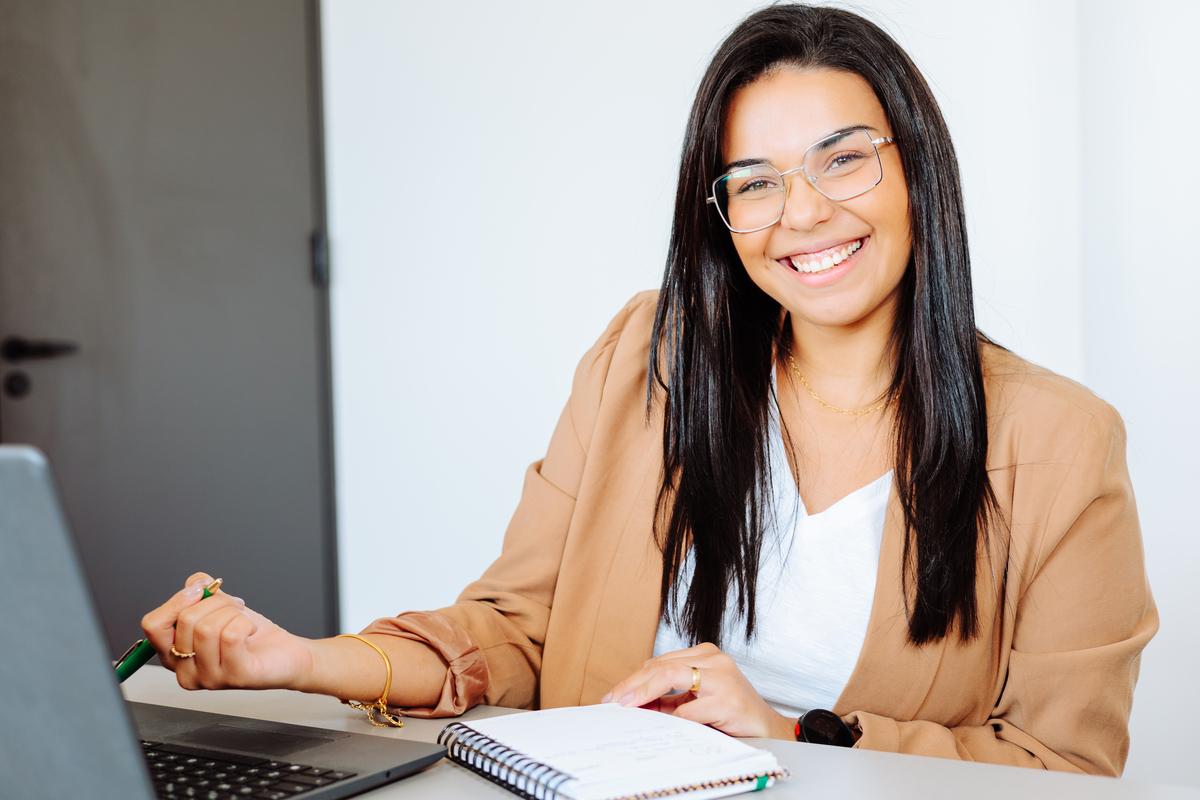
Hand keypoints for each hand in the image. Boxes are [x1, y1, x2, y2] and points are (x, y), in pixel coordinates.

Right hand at [141, 572, 313, 691]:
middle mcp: (185, 671)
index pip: (153, 625)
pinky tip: (250, 631)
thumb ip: (199, 592)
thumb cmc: (250, 634)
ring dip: (232, 612)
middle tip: (233, 607)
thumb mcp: (219, 607)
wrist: (286, 653)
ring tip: (242, 619)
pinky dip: (245, 622)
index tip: (200, 590)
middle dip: (215, 601)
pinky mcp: (234, 678)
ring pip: (207, 627)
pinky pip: (231, 636)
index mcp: (174, 654)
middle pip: (185, 620)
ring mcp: (208, 679)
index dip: (177, 600)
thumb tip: (195, 583)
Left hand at [600, 642, 794, 739]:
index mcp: (704, 654)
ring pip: (670, 675)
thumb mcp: (695, 701)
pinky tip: (662, 724)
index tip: (615, 695)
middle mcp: (714, 659)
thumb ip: (668, 698)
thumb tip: (632, 703)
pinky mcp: (728, 699)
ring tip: (628, 706)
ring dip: (644, 692)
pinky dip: (672, 717)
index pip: (659, 662)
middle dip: (633, 684)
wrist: (768, 731)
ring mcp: (722, 676)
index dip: (634, 678)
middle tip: (614, 701)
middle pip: (661, 666)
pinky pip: (690, 708)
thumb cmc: (731, 714)